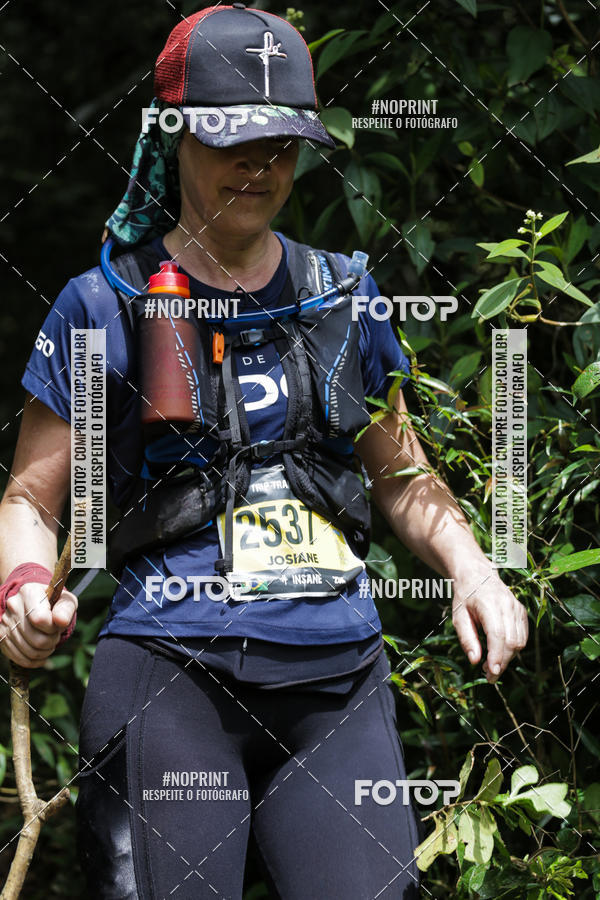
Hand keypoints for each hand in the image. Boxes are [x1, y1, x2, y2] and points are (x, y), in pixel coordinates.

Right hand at [0, 583, 77, 667]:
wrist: (38, 605)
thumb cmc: (55, 603)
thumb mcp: (65, 600)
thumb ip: (66, 609)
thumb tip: (60, 621)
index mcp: (29, 593)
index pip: (40, 619)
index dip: (53, 627)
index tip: (57, 624)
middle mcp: (13, 606)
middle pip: (36, 639)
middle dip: (51, 641)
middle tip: (55, 635)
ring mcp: (5, 623)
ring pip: (29, 651)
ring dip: (45, 652)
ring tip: (49, 642)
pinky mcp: (2, 637)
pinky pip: (20, 659)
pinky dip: (35, 661)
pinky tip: (42, 653)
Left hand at [451, 568, 527, 682]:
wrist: (477, 574)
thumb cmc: (465, 597)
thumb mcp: (458, 617)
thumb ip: (466, 638)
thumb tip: (475, 661)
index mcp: (489, 604)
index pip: (498, 635)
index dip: (497, 656)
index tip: (491, 673)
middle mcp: (507, 605)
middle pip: (511, 641)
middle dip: (502, 662)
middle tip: (488, 675)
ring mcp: (517, 607)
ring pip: (520, 641)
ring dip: (508, 657)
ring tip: (491, 664)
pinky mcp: (521, 612)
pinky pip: (523, 636)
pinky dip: (513, 648)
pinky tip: (500, 651)